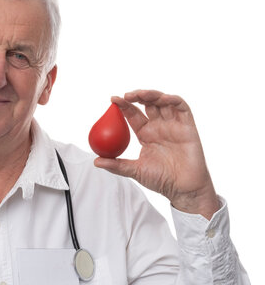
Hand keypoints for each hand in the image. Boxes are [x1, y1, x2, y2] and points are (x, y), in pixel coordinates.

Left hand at [94, 90, 220, 218]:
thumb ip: (117, 165)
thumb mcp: (135, 171)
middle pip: (147, 104)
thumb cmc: (161, 180)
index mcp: (146, 134)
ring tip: (140, 95)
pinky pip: (182, 108)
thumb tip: (95, 162)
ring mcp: (174, 125)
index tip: (112, 99)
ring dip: (152, 94)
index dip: (123, 105)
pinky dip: (173, 100)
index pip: (133, 114)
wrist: (184, 189)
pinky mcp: (188, 127)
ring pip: (163, 102)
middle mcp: (159, 126)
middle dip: (137, 96)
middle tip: (126, 96)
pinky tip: (163, 99)